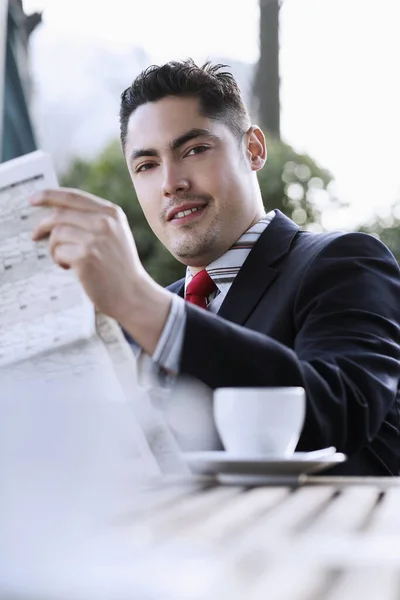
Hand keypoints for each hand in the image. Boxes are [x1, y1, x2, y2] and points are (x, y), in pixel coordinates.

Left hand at [30, 188, 170, 352]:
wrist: (132, 294)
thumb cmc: (119, 267)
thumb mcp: (114, 235)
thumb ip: (92, 219)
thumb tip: (54, 212)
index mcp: (111, 213)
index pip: (73, 196)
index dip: (49, 196)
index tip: (33, 199)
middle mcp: (105, 222)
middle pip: (59, 214)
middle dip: (42, 225)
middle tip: (35, 236)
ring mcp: (96, 239)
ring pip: (57, 233)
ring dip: (54, 248)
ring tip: (65, 259)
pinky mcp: (86, 256)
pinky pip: (58, 252)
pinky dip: (59, 260)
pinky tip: (71, 268)